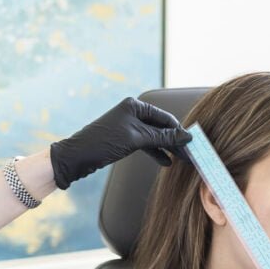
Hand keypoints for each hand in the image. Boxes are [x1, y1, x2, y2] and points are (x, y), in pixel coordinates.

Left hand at [48, 97, 191, 189]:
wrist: (76, 157)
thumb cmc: (104, 143)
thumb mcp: (137, 140)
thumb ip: (163, 138)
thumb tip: (187, 137)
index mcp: (135, 105)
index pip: (165, 118)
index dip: (179, 131)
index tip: (193, 144)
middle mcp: (132, 112)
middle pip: (160, 127)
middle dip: (174, 141)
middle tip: (189, 155)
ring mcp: (127, 126)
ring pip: (153, 137)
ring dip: (166, 148)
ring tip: (180, 160)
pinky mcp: (123, 139)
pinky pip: (144, 144)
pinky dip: (154, 152)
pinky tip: (165, 162)